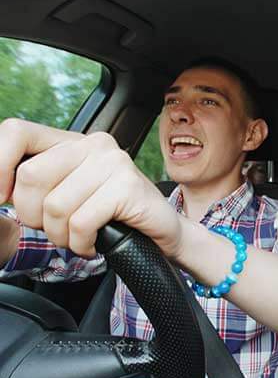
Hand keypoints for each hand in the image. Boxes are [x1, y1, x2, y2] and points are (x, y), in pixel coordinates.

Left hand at [0, 119, 181, 258]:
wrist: (162, 234)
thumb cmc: (112, 218)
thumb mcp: (68, 194)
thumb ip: (37, 185)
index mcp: (72, 141)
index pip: (16, 133)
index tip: (1, 197)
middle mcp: (93, 144)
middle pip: (30, 176)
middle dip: (34, 215)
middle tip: (57, 229)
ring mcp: (113, 163)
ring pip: (55, 206)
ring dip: (62, 236)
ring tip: (80, 238)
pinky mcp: (126, 187)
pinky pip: (80, 222)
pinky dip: (82, 244)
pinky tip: (94, 244)